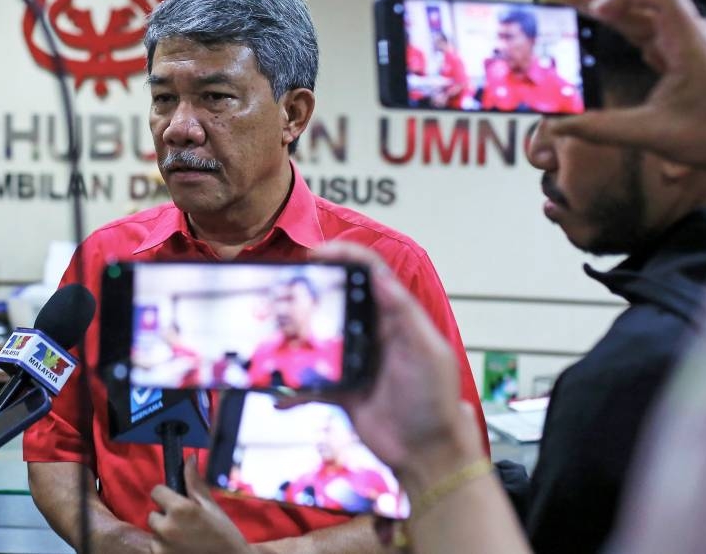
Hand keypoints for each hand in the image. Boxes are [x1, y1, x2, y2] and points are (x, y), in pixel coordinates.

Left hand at [148, 453, 252, 553]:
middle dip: (165, 517)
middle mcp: (167, 528)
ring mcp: (162, 547)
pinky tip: (183, 550)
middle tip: (186, 525)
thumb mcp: (210, 506)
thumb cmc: (224, 535)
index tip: (177, 503)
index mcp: (180, 509)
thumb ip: (194, 482)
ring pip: (154, 533)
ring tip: (186, 540)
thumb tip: (190, 458)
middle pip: (153, 514)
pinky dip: (165, 549)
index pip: (156, 491)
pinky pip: (156, 548)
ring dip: (164, 534)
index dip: (166, 495)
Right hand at [280, 241, 481, 492]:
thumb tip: (378, 275)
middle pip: (337, 300)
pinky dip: (292, 390)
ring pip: (318, 338)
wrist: (426, 453)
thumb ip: (403, 313)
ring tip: (272, 327)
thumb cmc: (433, 400)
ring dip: (295, 334)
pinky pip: (309, 384)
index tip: (317, 254)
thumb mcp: (427, 351)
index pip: (369, 275)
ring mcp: (353, 360)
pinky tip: (276, 396)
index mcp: (396, 318)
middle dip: (312, 289)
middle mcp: (371, 333)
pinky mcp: (339, 389)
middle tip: (283, 284)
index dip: (345, 257)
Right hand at [539, 0, 705, 169]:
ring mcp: (691, 40)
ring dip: (605, 8)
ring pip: (643, 13)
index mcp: (692, 46)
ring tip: (566, 8)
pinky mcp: (687, 50)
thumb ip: (602, 129)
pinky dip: (619, 24)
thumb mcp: (656, 136)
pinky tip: (598, 27)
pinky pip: (650, 28)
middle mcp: (693, 34)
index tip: (595, 10)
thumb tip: (557, 126)